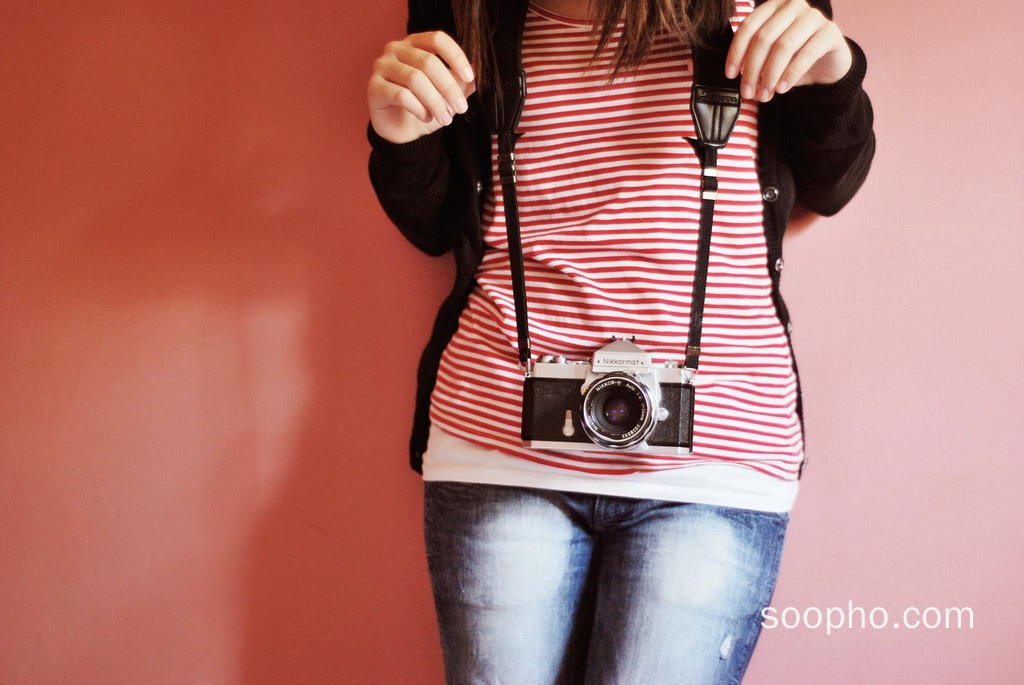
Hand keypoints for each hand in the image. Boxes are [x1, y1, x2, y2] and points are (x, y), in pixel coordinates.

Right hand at [368, 31, 476, 143]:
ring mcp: (382, 66)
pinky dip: (419, 109)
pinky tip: (426, 118)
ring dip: (435, 102)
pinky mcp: (374, 87)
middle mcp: (396, 49)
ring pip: (415, 80)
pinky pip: (401, 95)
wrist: (401, 130)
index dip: (455, 56)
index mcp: (416, 43)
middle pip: (428, 62)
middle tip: (461, 108)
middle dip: (449, 88)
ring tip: (445, 118)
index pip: (437, 39)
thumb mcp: (447, 95)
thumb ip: (462, 82)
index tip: (469, 77)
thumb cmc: (424, 106)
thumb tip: (478, 70)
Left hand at [726, 0, 852, 101]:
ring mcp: (813, 16)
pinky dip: (791, 74)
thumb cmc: (793, 58)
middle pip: (764, 38)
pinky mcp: (830, 32)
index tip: (731, 75)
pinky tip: (782, 89)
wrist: (827, 65)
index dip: (736, 52)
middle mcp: (793, 5)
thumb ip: (754, 62)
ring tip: (764, 95)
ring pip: (784, 46)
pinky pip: (807, 53)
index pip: (748, 26)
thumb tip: (741, 80)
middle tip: (748, 92)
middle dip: (753, 69)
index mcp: (774, 6)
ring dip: (770, 75)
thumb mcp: (769, 58)